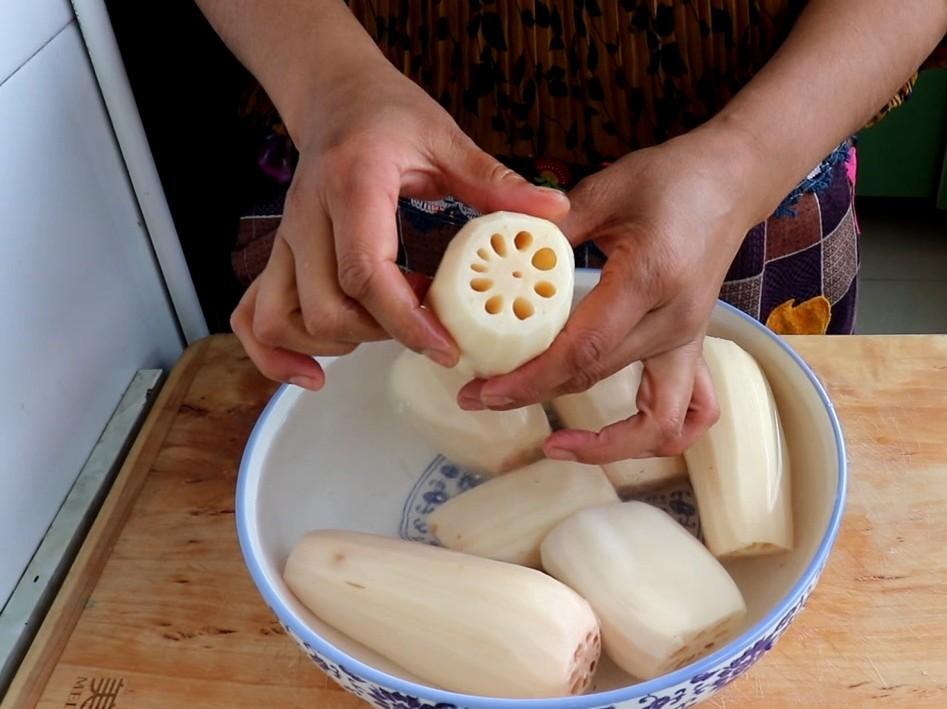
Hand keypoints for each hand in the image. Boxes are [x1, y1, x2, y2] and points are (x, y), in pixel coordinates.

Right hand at [231, 63, 568, 389]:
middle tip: (427, 328)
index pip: (365, 272)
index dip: (404, 320)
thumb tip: (554, 214)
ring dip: (335, 345)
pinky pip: (252, 317)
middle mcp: (306, 216)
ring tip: (384, 333)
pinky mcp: (276, 255)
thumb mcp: (447, 138)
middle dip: (380, 335)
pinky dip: (274, 355)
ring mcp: (284, 239)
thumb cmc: (389, 115)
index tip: (445, 347)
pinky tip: (313, 375)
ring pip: (283, 318)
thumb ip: (497, 183)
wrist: (335, 94)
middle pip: (326, 308)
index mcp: (352, 186)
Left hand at [459, 129, 765, 463]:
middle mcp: (673, 321)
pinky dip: (652, 437)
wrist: (733, 179)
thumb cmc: (673, 178)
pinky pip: (689, 414)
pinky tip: (612, 438)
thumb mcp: (607, 189)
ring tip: (555, 445)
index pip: (583, 351)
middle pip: (597, 380)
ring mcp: (688, 340)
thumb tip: (499, 255)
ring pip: (658, 423)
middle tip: (480, 396)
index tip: (484, 392)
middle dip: (533, 397)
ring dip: (608, 447)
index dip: (530, 381)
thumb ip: (553, 226)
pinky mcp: (692, 347)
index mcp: (648, 279)